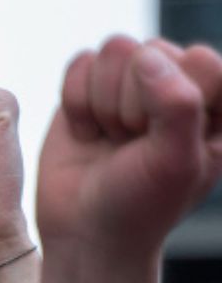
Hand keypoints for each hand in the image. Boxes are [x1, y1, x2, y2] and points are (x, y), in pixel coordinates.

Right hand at [36, 36, 221, 261]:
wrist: (86, 231)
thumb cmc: (142, 204)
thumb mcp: (176, 162)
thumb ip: (177, 104)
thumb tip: (144, 56)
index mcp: (215, 100)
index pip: (199, 60)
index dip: (174, 100)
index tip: (166, 144)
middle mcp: (176, 84)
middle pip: (150, 51)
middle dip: (131, 104)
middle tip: (133, 144)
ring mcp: (129, 83)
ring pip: (113, 51)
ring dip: (103, 102)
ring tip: (112, 138)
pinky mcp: (88, 87)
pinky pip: (79, 63)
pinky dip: (75, 101)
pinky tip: (88, 132)